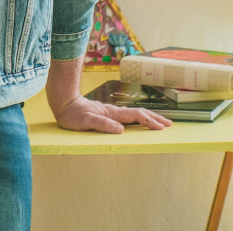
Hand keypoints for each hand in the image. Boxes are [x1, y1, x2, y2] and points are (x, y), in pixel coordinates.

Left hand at [54, 95, 171, 133]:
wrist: (63, 103)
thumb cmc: (72, 114)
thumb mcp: (85, 121)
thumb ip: (102, 124)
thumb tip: (121, 130)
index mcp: (112, 113)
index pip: (135, 116)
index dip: (149, 121)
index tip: (161, 128)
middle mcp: (114, 112)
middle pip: (138, 113)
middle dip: (154, 118)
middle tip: (169, 124)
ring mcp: (111, 113)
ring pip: (133, 114)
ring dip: (148, 118)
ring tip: (159, 123)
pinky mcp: (107, 115)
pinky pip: (127, 117)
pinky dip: (137, 120)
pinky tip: (138, 123)